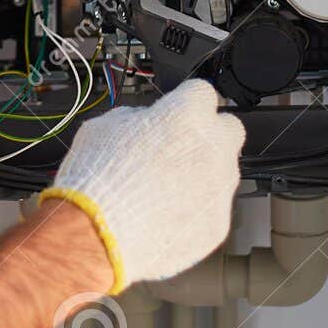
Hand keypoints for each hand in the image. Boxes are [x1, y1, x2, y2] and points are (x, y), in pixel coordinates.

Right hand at [40, 80, 244, 292]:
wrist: (97, 234)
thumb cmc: (98, 181)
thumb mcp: (104, 127)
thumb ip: (136, 118)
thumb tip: (143, 122)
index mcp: (186, 115)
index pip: (202, 93)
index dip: (184, 102)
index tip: (176, 113)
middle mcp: (213, 147)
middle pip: (229, 128)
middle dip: (210, 134)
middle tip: (182, 147)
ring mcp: (220, 188)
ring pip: (225, 171)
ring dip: (203, 173)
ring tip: (166, 189)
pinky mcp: (219, 223)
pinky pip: (214, 209)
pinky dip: (196, 210)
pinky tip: (167, 215)